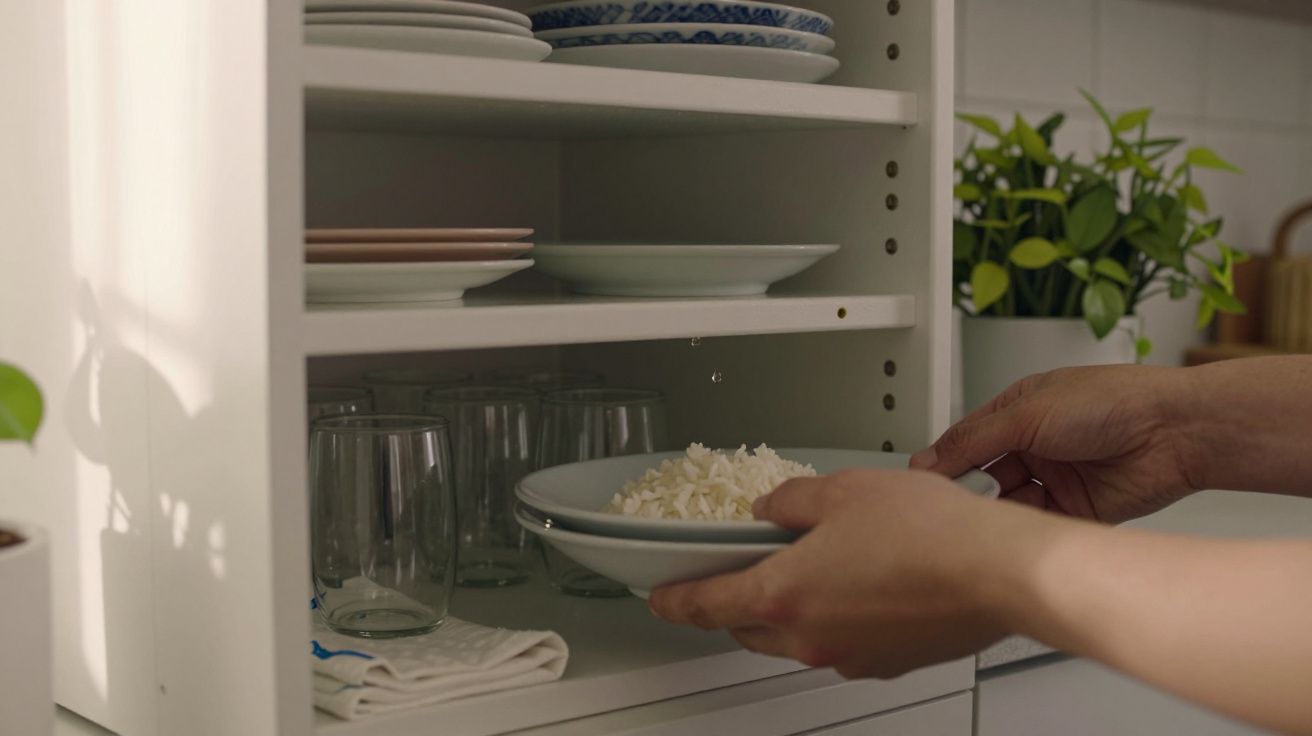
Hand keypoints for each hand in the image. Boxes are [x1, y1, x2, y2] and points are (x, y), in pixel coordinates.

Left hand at [647, 470, 1043, 678]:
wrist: (1000, 572)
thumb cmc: (930, 533)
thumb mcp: (843, 490)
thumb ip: (793, 501)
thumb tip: (773, 508)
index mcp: (785, 594)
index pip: (707, 605)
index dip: (676, 601)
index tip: (661, 599)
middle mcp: (811, 637)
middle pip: (747, 629)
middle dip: (730, 605)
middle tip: (731, 578)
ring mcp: (849, 656)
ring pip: (792, 642)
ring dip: (782, 614)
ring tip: (802, 573)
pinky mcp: (886, 662)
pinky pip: (838, 645)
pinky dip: (829, 621)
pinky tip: (853, 587)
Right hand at [912, 365, 1200, 522]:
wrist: (1177, 433)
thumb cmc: (1113, 403)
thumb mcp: (1026, 414)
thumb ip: (972, 440)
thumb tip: (928, 459)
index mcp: (1018, 411)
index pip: (966, 440)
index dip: (944, 462)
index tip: (922, 484)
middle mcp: (1035, 444)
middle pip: (983, 474)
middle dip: (968, 490)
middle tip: (953, 505)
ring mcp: (1055, 477)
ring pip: (1008, 502)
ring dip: (995, 511)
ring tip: (981, 520)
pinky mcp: (1076, 510)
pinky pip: (1038, 524)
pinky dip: (1022, 529)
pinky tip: (1010, 532)